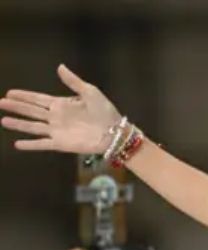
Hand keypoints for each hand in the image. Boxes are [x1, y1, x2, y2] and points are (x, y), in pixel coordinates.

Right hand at [0, 65, 120, 153]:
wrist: (115, 132)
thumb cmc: (105, 111)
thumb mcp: (90, 92)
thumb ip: (73, 81)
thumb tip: (59, 66)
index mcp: (62, 104)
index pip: (38, 99)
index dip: (24, 96)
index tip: (9, 93)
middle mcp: (56, 117)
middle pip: (31, 111)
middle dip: (15, 107)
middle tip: (0, 103)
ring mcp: (57, 131)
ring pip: (33, 126)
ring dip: (18, 124)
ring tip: (3, 120)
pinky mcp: (61, 143)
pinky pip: (42, 144)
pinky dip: (31, 145)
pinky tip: (17, 144)